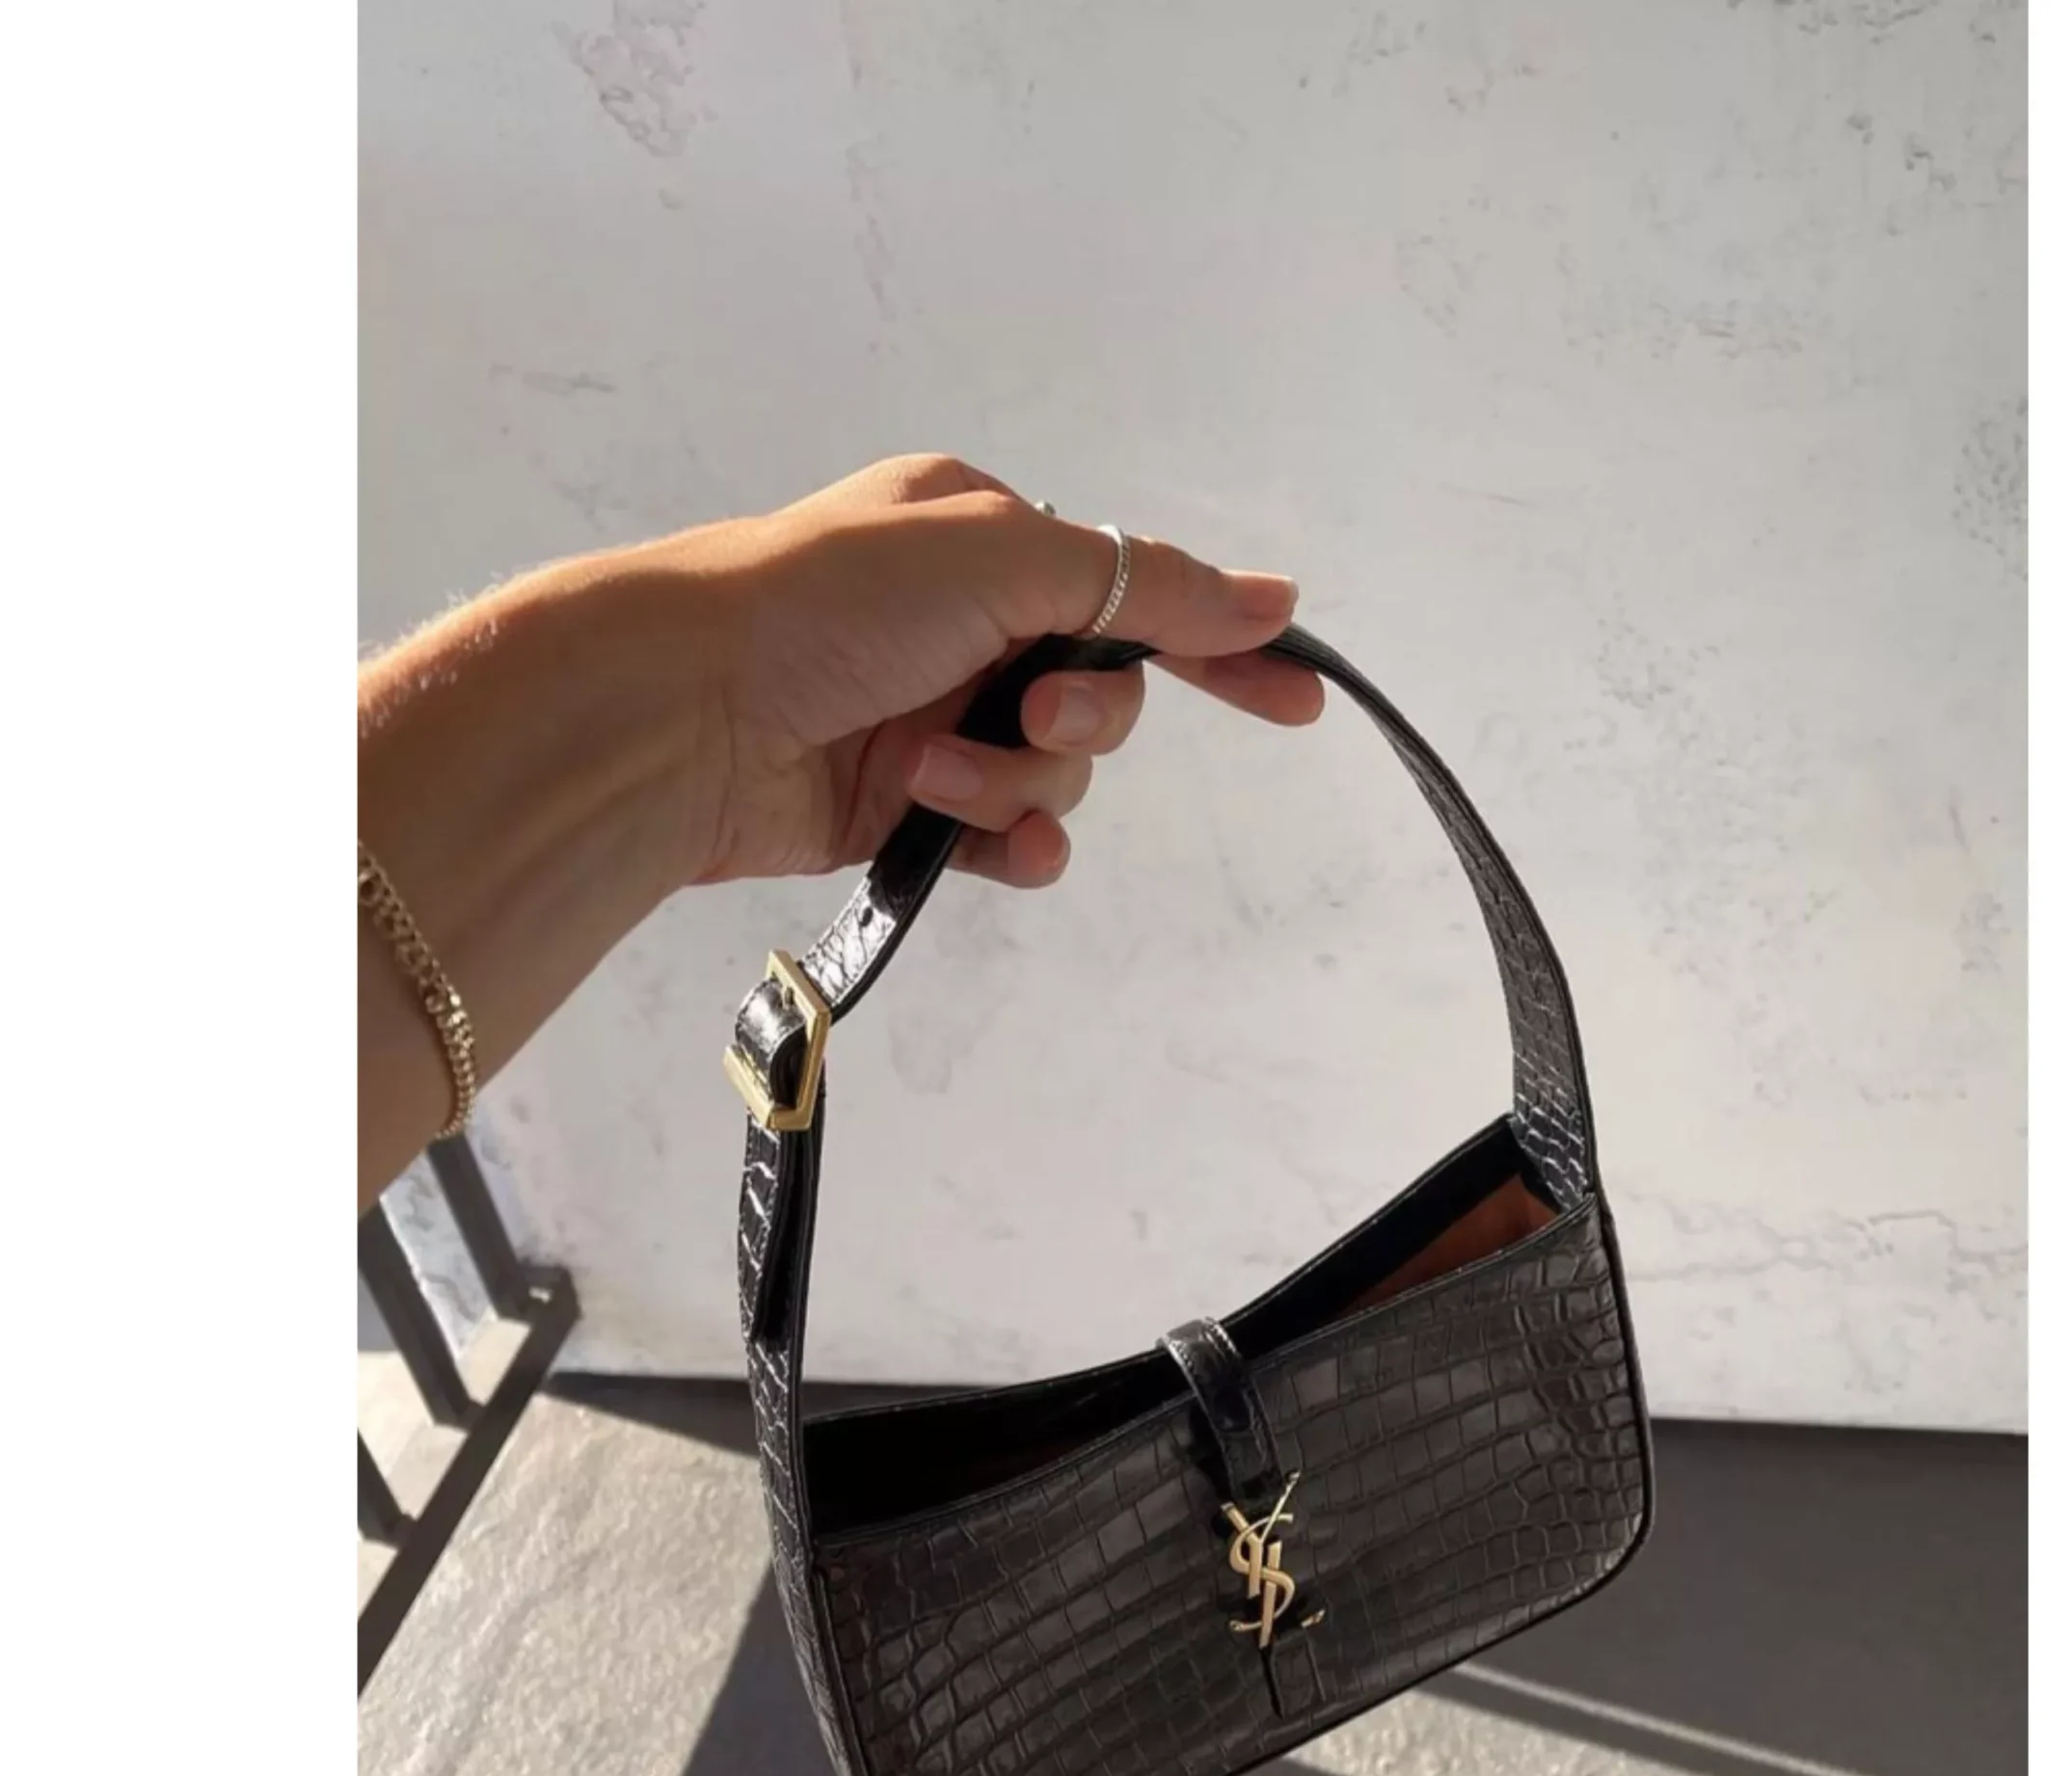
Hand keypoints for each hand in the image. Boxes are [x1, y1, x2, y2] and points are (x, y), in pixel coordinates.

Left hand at [683, 454, 1324, 890]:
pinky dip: (1008, 841)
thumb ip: (1144, 584)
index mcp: (985, 540)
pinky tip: (991, 847)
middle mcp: (966, 626)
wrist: (682, 713)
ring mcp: (937, 719)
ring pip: (1055, 776)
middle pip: (1103, 696)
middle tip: (1032, 718)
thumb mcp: (1003, 557)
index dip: (1219, 645)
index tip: (1297, 699)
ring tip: (932, 773)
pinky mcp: (908, 808)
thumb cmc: (827, 601)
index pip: (1136, 593)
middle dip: (1081, 721)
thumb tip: (1273, 597)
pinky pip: (1009, 837)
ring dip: (1013, 781)